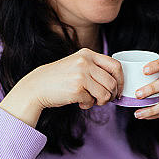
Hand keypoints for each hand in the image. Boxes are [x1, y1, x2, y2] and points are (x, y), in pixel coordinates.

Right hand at [0, 49, 123, 126]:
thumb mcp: (77, 64)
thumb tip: (117, 82)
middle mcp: (85, 62)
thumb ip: (95, 68)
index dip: (121, 80)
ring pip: (105, 94)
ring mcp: (81, 75)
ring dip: (101, 101)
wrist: (37, 86)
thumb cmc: (59, 78)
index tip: (118, 90)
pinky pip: (92, 101)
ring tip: (91, 101)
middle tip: (104, 100)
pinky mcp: (76, 89)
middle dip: (112, 95)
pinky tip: (80, 103)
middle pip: (112, 82)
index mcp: (87, 54)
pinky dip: (88, 105)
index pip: (115, 66)